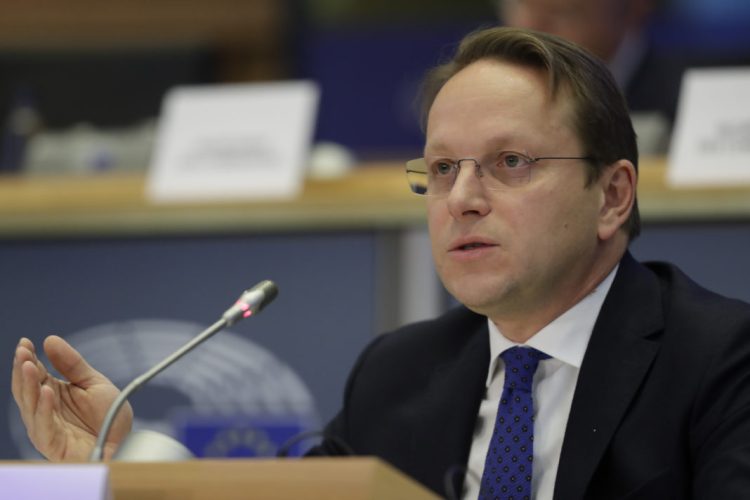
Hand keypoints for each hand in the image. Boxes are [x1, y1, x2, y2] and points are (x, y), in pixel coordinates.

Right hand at [11, 335, 132, 460]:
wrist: (125, 441)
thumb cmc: (109, 415)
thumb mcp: (93, 382)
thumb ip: (72, 364)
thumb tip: (49, 340)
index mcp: (52, 394)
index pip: (34, 374)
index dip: (28, 358)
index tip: (25, 342)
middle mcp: (45, 410)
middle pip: (26, 389)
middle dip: (23, 370)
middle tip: (22, 351)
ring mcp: (46, 428)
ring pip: (30, 406)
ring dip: (29, 385)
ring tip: (29, 365)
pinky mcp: (52, 445)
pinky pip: (43, 427)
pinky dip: (43, 409)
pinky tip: (47, 392)